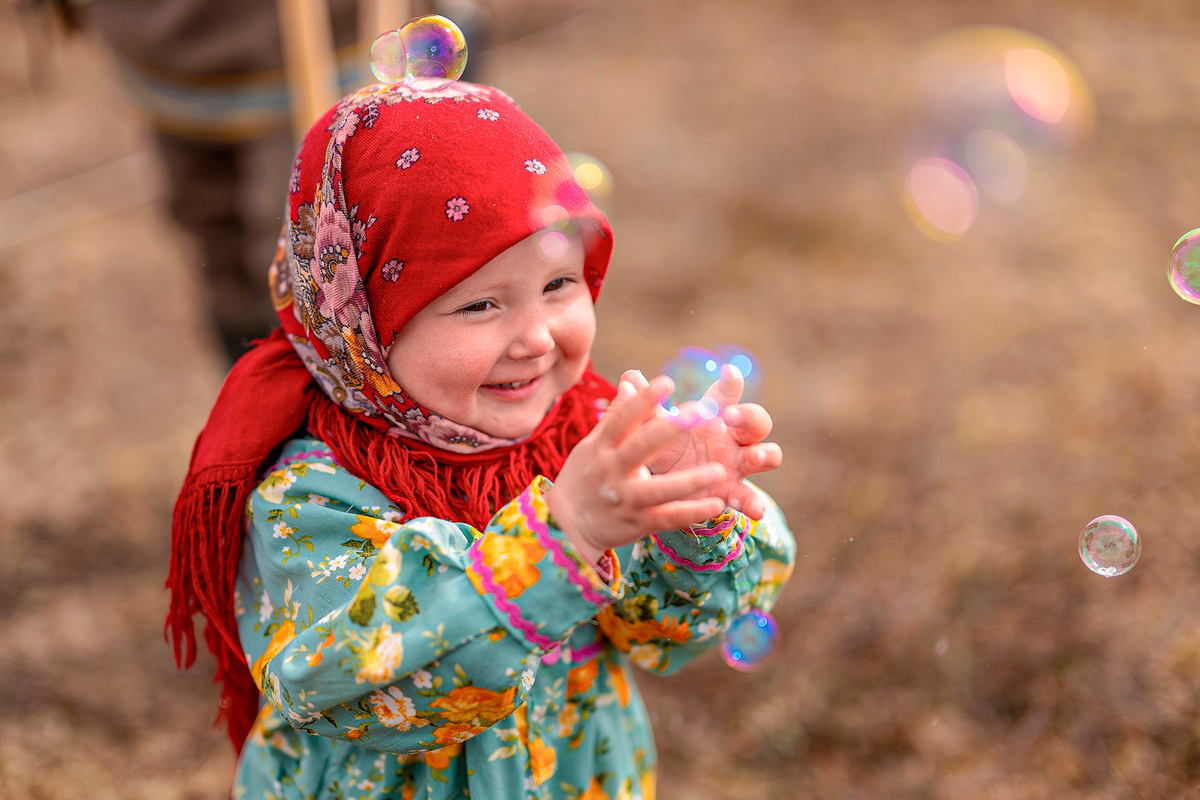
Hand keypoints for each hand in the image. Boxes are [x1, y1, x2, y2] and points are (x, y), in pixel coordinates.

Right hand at [546, 376, 729, 564]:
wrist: (565, 526)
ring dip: (689, 481)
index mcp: (601, 447)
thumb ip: (616, 417)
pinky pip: (668, 518)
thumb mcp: (592, 445)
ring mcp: (625, 499)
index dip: (642, 401)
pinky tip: (716, 504)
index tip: (665, 382)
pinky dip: (691, 512)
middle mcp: (612, 471)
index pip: (621, 419)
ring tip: (719, 470)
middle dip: (669, 430)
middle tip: (700, 412)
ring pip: (659, 490)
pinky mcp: (637, 523)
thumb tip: (631, 381)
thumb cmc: (584, 477)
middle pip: (641, 448)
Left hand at [622, 366, 781, 519]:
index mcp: (714, 416)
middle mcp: (732, 438)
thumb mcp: (651, 427)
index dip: (732, 384)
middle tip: (731, 417)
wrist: (657, 484)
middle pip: (757, 421)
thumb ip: (644, 406)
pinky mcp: (732, 492)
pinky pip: (749, 497)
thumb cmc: (661, 446)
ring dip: (765, 454)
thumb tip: (630, 376)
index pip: (728, 395)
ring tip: (754, 456)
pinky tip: (756, 511)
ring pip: (767, 455)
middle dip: (749, 417)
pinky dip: (755, 503)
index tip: (728, 373)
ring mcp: (736, 465)